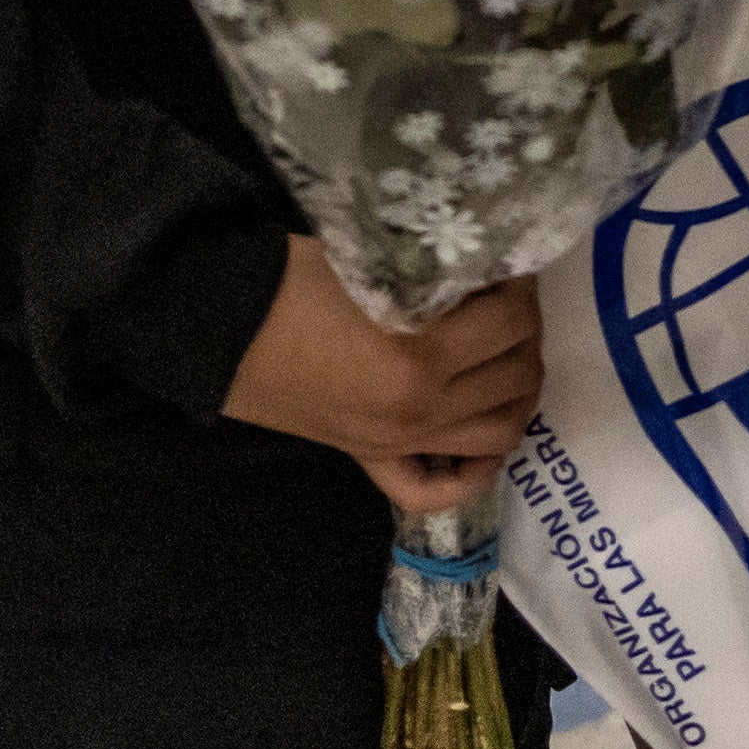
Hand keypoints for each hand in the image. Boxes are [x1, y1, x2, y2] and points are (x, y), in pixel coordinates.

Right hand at [219, 242, 541, 513]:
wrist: (222, 325)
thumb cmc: (295, 280)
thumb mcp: (378, 260)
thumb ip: (439, 272)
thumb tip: (492, 264)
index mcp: (422, 359)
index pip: (512, 324)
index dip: (522, 288)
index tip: (511, 267)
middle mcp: (420, 412)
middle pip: (517, 377)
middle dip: (526, 333)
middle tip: (511, 302)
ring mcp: (397, 443)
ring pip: (501, 433)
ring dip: (517, 390)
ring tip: (506, 352)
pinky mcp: (371, 458)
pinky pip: (437, 488)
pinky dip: (475, 468)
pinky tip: (483, 431)